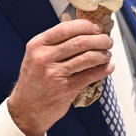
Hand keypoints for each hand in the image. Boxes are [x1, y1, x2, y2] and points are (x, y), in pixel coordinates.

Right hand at [7, 14, 113, 135]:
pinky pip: (91, 75)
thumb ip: (56, 44)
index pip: (66, 28)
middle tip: (108, 41)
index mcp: (37, 45)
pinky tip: (108, 67)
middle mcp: (44, 58)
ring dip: (103, 55)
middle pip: (80, 42)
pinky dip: (104, 70)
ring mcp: (55, 74)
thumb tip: (85, 30)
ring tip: (107, 55)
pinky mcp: (66, 89)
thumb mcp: (36, 57)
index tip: (97, 27)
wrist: (26, 109)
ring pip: (88, 58)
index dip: (86, 26)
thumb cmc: (35, 80)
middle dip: (100, 40)